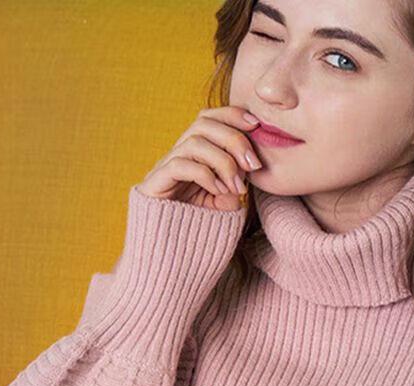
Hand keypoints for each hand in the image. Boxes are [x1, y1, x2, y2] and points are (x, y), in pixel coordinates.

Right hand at [137, 105, 262, 210]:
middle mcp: (178, 153)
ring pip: (194, 142)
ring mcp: (165, 166)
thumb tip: (240, 187)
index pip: (209, 118)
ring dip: (224, 162)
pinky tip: (218, 191)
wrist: (163, 243)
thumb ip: (231, 193)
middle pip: (203, 124)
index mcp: (193, 152)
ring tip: (237, 187)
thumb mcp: (219, 205)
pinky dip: (205, 175)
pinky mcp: (157, 181)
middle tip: (253, 165)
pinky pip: (180, 165)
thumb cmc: (191, 221)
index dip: (232, 115)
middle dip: (234, 140)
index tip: (256, 125)